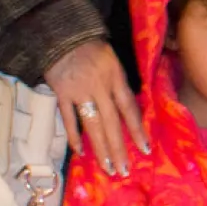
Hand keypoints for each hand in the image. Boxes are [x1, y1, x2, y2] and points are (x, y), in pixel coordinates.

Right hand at [47, 41, 147, 176]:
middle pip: (111, 122)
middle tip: (124, 170)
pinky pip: (69, 119)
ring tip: (108, 167)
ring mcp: (79, 91)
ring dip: (100, 148)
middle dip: (118, 148)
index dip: (137, 130)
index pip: (129, 108)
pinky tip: (80, 152)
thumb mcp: (113, 62)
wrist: (62, 35)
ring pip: (92, 125)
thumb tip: (128, 110)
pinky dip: (74, 136)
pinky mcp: (61, 94)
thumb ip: (119, 84)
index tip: (145, 150)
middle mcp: (99, 87)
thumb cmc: (92, 48)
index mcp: (115, 78)